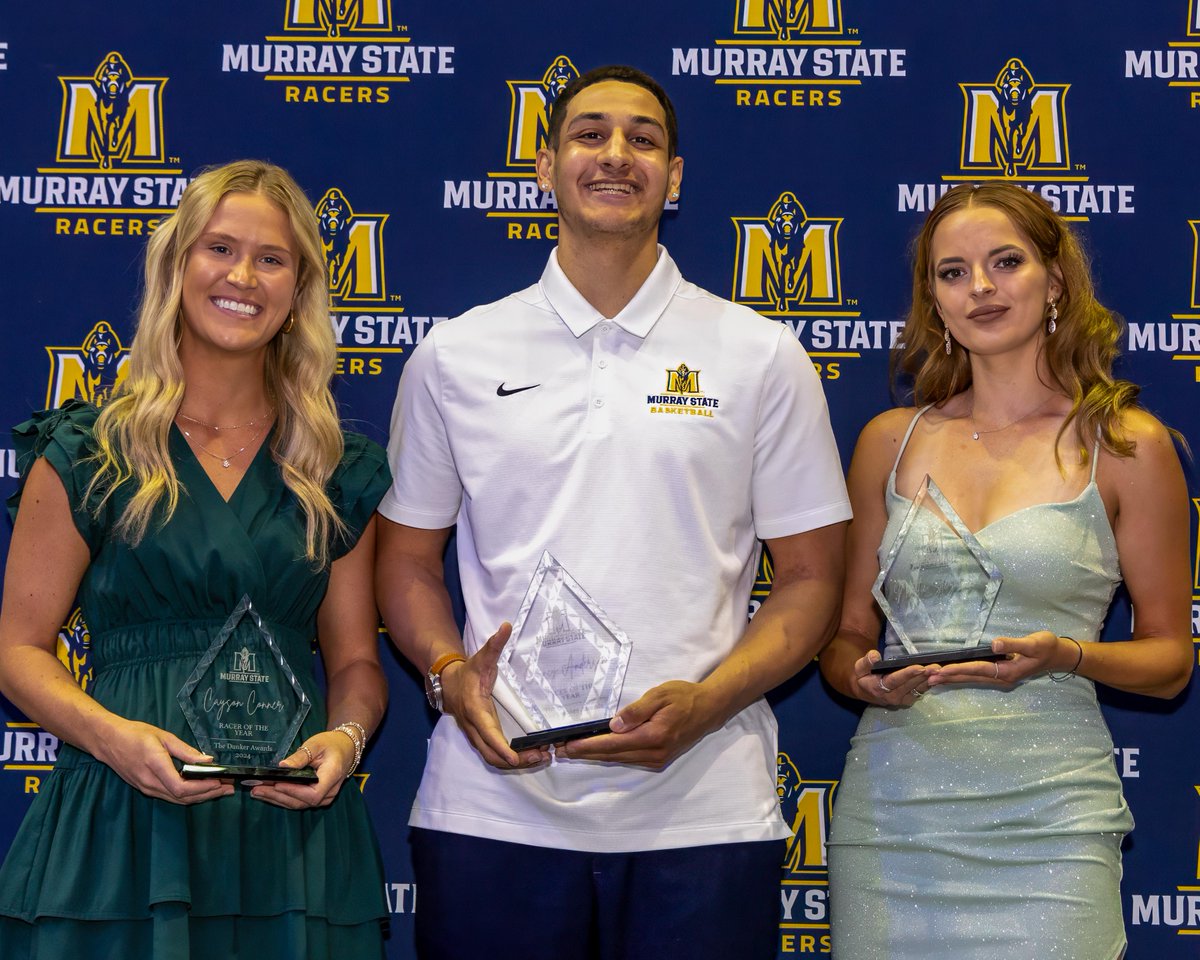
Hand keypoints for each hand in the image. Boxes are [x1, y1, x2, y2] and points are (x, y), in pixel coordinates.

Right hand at [94, 718, 233, 804]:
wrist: (108, 741)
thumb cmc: (135, 734)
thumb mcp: (163, 737)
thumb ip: (185, 751)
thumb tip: (207, 760)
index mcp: (155, 766)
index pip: (181, 787)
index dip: (202, 788)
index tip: (220, 782)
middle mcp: (150, 782)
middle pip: (182, 797)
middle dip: (208, 794)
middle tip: (228, 788)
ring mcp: (146, 788)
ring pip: (176, 800)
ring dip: (199, 797)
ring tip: (220, 790)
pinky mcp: (145, 789)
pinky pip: (169, 797)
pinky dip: (187, 796)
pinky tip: (200, 790)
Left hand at [250, 729, 356, 809]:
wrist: (346, 748)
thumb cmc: (331, 744)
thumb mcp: (316, 744)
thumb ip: (300, 756)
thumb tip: (281, 766)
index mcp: (332, 776)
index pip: (314, 794)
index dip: (295, 792)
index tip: (277, 785)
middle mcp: (329, 791)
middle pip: (303, 802)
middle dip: (278, 796)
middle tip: (257, 789)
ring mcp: (324, 797)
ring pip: (299, 804)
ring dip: (277, 799)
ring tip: (257, 792)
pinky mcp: (317, 798)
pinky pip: (299, 801)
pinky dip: (283, 798)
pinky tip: (268, 794)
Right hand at [442, 623, 549, 769]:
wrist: (448, 683)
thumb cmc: (469, 672)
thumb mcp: (481, 657)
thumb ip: (494, 644)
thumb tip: (506, 626)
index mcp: (475, 709)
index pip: (487, 732)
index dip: (501, 747)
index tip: (515, 758)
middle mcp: (473, 727)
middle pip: (491, 753)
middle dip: (515, 759)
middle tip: (541, 756)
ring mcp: (475, 736)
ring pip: (492, 758)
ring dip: (516, 763)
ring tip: (541, 758)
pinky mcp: (480, 739)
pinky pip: (493, 755)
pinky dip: (510, 760)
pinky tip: (530, 756)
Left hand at [558, 680, 715, 768]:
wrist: (709, 709)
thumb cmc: (684, 697)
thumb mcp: (659, 695)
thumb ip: (636, 711)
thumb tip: (613, 725)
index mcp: (654, 737)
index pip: (613, 744)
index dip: (588, 746)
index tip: (567, 746)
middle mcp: (654, 753)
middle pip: (612, 756)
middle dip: (585, 753)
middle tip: (560, 750)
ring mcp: (657, 759)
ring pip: (619, 759)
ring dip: (595, 755)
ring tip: (572, 750)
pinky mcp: (658, 760)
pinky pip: (628, 759)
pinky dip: (610, 755)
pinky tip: (597, 750)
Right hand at [850, 652, 931, 706]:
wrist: (864, 692)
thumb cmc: (863, 677)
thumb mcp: (858, 668)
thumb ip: (866, 662)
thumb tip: (875, 655)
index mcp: (879, 688)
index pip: (895, 680)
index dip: (908, 674)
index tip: (920, 667)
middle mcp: (892, 697)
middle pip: (910, 685)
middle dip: (923, 676)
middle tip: (936, 667)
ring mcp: (901, 700)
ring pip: (917, 689)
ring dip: (929, 680)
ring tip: (939, 671)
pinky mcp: (907, 700)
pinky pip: (919, 692)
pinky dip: (928, 684)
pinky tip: (936, 677)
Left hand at [927, 631, 1068, 686]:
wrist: (1059, 655)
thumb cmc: (1046, 647)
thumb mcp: (1033, 644)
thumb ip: (1013, 644)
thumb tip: (994, 644)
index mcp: (1007, 672)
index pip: (977, 670)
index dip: (958, 669)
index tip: (941, 670)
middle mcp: (1001, 678)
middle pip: (970, 678)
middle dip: (949, 677)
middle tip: (928, 677)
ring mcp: (1001, 678)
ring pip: (972, 679)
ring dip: (953, 678)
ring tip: (933, 679)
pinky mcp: (1000, 674)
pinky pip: (976, 676)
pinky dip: (962, 676)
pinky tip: (952, 676)